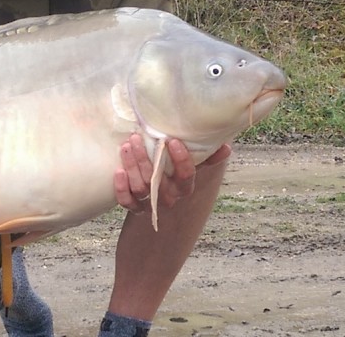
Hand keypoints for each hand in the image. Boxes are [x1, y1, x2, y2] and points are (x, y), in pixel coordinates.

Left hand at [113, 134, 230, 212]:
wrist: (159, 191)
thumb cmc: (176, 171)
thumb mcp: (193, 163)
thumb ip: (208, 155)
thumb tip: (226, 146)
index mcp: (185, 187)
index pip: (187, 177)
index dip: (181, 161)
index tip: (172, 141)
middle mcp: (169, 197)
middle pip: (157, 182)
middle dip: (145, 159)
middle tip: (136, 137)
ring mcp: (151, 203)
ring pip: (141, 188)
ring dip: (132, 167)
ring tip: (126, 146)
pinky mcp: (135, 207)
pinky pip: (128, 203)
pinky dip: (122, 189)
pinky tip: (118, 171)